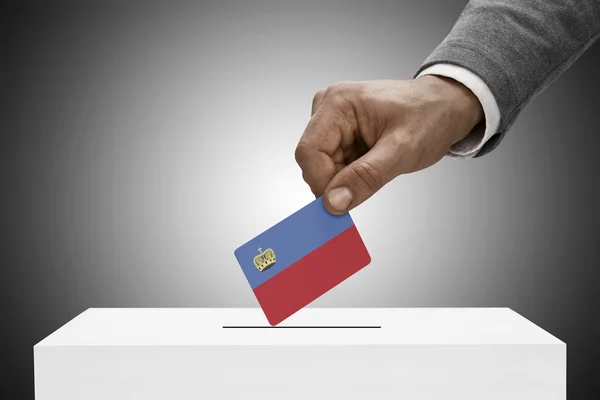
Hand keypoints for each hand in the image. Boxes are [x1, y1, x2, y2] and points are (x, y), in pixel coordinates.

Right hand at [294, 76, 483, 213]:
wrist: (446, 106)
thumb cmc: (430, 116)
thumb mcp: (402, 150)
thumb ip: (365, 177)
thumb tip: (333, 203)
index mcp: (338, 103)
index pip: (308, 152)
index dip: (321, 182)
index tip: (341, 205)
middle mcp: (328, 108)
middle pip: (313, 161)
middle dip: (336, 181)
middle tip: (370, 184)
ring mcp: (332, 120)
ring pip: (322, 167)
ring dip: (346, 178)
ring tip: (378, 167)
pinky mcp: (339, 133)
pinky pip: (333, 165)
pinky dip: (350, 175)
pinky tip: (373, 165)